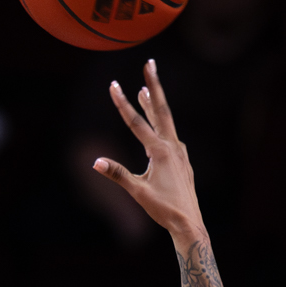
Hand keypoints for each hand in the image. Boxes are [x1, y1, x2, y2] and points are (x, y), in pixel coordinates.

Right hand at [92, 60, 204, 241]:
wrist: (189, 222)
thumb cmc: (163, 209)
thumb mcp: (138, 192)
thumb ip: (118, 174)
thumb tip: (95, 163)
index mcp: (160, 151)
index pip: (137, 122)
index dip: (123, 103)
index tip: (113, 85)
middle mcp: (172, 146)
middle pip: (160, 110)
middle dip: (153, 85)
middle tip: (150, 64)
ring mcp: (179, 152)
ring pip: (165, 122)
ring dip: (155, 104)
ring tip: (147, 88)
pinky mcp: (181, 160)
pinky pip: (169, 134)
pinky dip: (161, 123)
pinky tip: (158, 125)